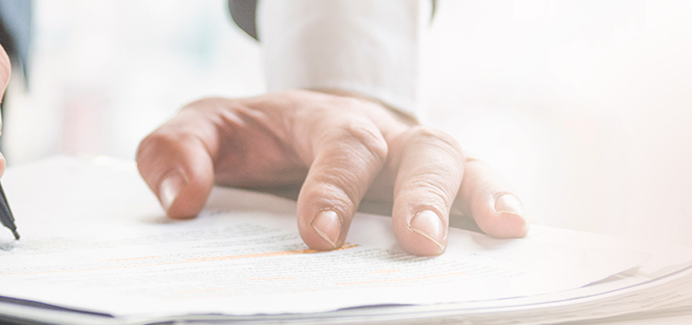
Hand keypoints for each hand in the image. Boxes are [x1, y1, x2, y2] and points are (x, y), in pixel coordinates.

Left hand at [136, 90, 526, 255]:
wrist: (295, 125)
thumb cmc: (251, 137)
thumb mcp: (203, 129)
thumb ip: (175, 151)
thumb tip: (182, 201)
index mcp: (324, 120)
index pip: (339, 146)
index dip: (333, 189)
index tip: (319, 235)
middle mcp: (384, 136)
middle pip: (419, 148)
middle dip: (421, 193)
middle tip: (418, 241)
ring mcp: (418, 160)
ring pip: (464, 162)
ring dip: (481, 194)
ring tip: (500, 231)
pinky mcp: (442, 188)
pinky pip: (482, 187)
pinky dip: (501, 204)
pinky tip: (516, 235)